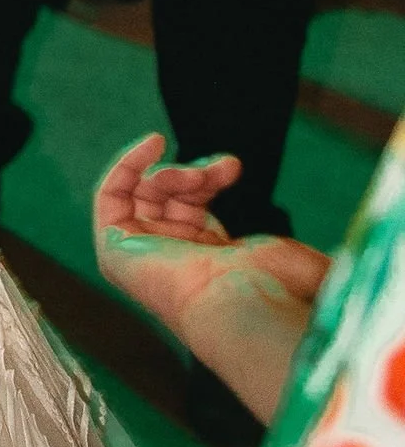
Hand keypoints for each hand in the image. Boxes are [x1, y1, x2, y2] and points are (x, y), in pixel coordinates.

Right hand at [94, 131, 328, 424]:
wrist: (240, 303)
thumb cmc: (268, 287)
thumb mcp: (283, 252)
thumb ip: (291, 249)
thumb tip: (337, 259)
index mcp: (205, 264)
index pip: (194, 207)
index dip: (209, 179)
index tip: (233, 167)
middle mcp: (170, 261)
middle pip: (169, 195)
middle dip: (197, 175)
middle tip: (227, 171)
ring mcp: (141, 258)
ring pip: (145, 192)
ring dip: (174, 172)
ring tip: (203, 176)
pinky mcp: (114, 248)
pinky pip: (109, 194)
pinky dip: (127, 163)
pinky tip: (153, 142)